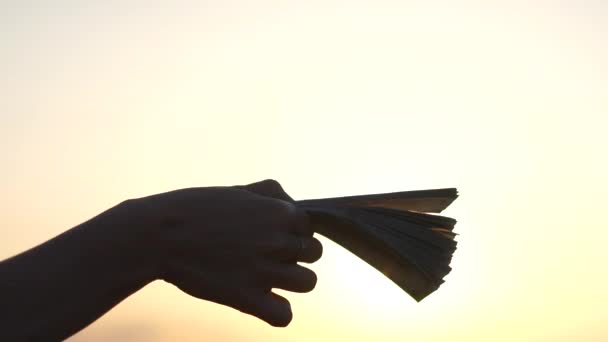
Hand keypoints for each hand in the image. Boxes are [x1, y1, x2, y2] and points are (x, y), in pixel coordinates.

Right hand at [130, 179, 322, 326]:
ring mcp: (264, 271)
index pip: (309, 226)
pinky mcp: (246, 298)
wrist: (156, 235)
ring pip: (309, 282)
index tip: (271, 236)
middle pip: (314, 253)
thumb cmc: (195, 209)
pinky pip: (284, 315)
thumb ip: (270, 193)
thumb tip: (293, 206)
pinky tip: (262, 302)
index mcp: (278, 212)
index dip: (292, 232)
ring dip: (292, 282)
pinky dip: (276, 312)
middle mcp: (277, 241)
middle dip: (295, 255)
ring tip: (268, 278)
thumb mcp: (237, 190)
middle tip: (268, 256)